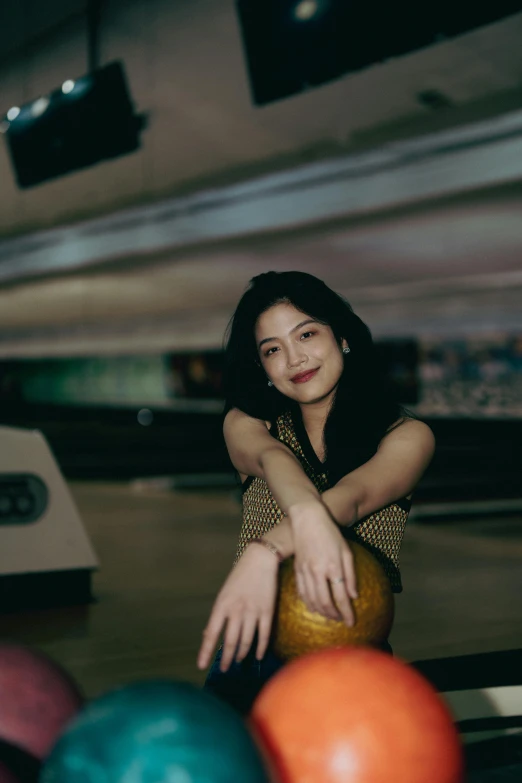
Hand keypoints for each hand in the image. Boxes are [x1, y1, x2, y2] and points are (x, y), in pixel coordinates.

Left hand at [197, 543, 278, 672]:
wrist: (260, 559)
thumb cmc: (239, 576)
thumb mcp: (224, 593)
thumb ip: (218, 614)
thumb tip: (207, 634)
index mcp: (222, 604)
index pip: (211, 633)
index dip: (205, 651)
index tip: (201, 665)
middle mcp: (236, 610)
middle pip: (230, 641)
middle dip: (226, 658)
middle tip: (224, 668)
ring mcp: (253, 611)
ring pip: (246, 640)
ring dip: (241, 653)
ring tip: (238, 660)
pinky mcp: (267, 611)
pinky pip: (264, 634)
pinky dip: (261, 647)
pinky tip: (258, 655)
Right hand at [288, 500, 357, 625]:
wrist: (308, 519)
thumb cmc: (330, 533)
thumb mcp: (346, 551)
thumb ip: (350, 575)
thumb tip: (353, 596)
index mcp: (333, 566)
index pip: (341, 597)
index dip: (347, 613)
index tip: (351, 623)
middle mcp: (318, 571)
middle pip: (325, 602)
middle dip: (334, 615)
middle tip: (341, 620)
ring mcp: (305, 571)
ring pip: (312, 599)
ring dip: (321, 611)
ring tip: (329, 616)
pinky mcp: (297, 569)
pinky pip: (302, 591)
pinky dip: (308, 603)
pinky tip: (314, 607)